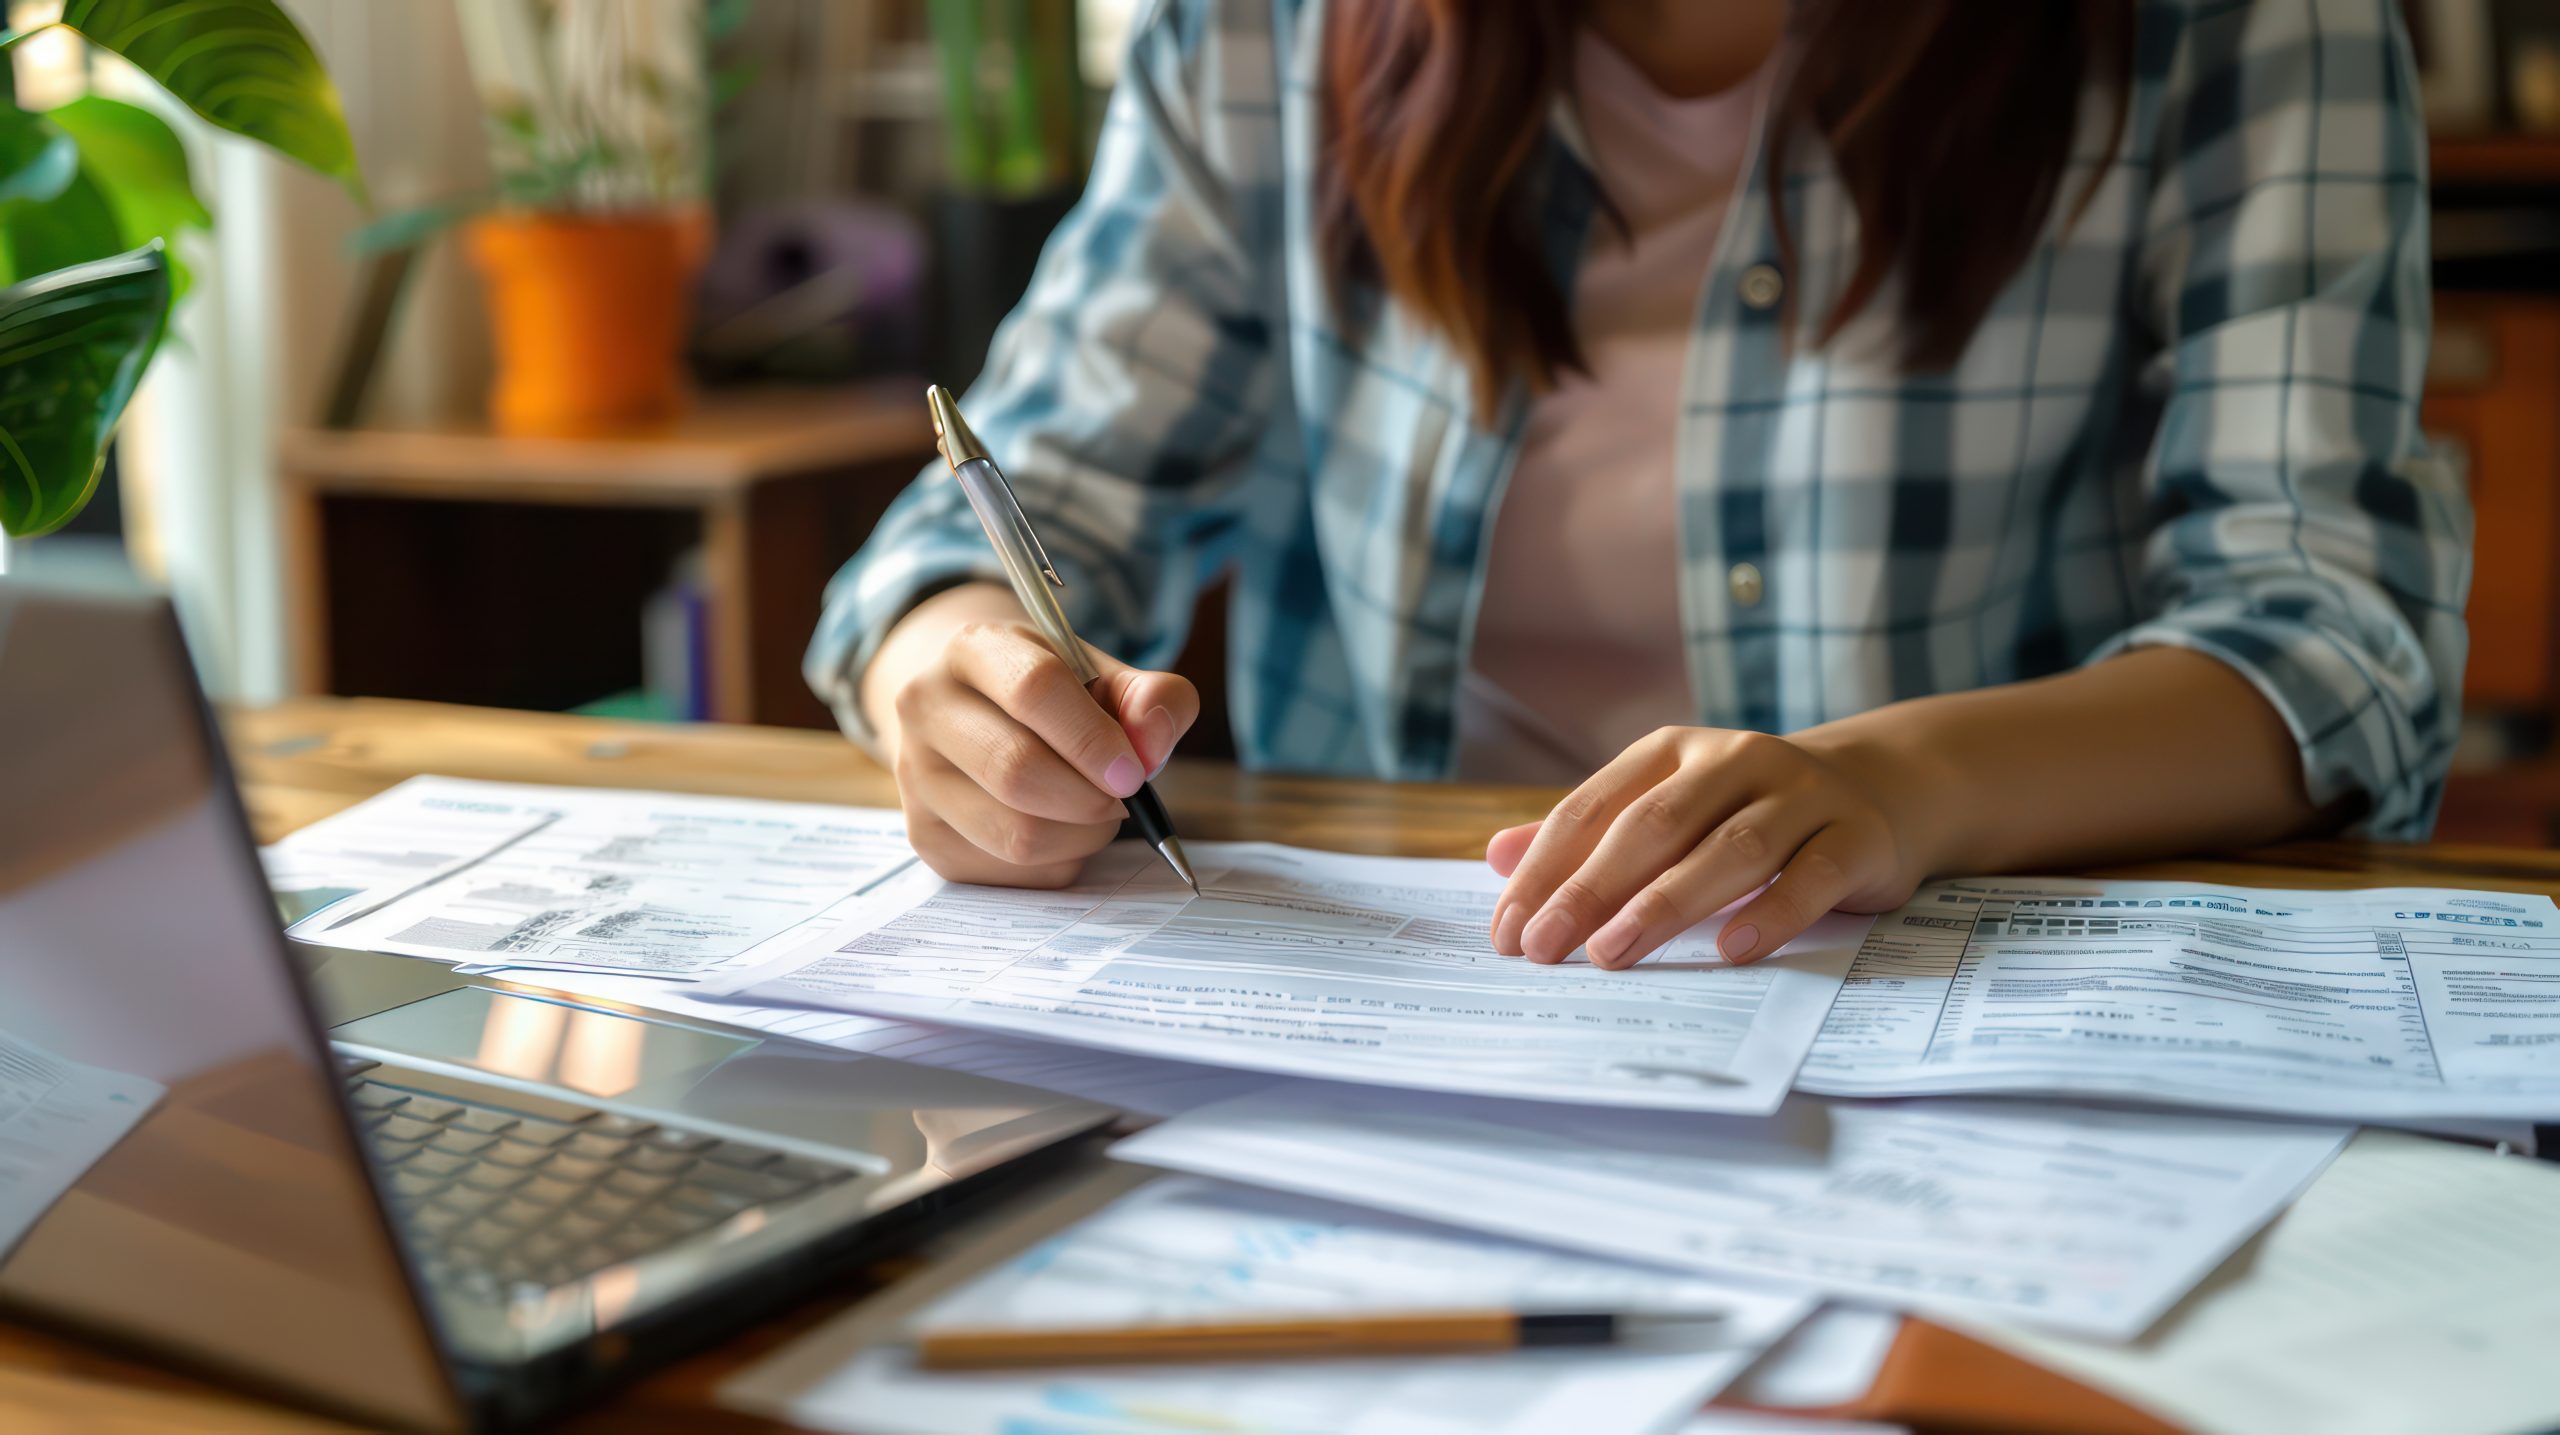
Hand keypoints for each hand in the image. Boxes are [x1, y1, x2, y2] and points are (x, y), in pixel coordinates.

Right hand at [881, 618, 1196, 887]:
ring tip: (1096, 809)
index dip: (1093, 738)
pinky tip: (1062, 830)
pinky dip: (1060, 861)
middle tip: (1124, 798)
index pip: (1033, 689)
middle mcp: (926, 707)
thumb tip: (1152, 748)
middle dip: (1091, 797)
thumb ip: (1152, 698)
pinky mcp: (925, 836)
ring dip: (1082, 835)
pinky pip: (1013, 873)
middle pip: (1016, 771)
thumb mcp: (1105, 675)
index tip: (1134, 771)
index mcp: (973, 649)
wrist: (978, 710)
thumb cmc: (1054, 696)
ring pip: (1017, 835)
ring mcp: (916, 776)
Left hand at [1486, 727, 1934, 969]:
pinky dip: (1772, 912)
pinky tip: (1733, 949)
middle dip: (1591, 890)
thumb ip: (1588, 835)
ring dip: (1666, 904)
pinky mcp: (1855, 836)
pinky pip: (1812, 876)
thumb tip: (1496, 858)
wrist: (1877, 789)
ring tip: (1614, 953)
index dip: (1545, 870)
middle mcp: (1734, 760)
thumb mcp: (1664, 809)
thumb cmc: (1743, 811)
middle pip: (1654, 826)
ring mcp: (1801, 794)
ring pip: (1730, 849)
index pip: (1593, 808)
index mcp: (1672, 752)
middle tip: (1544, 948)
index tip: (1509, 931)